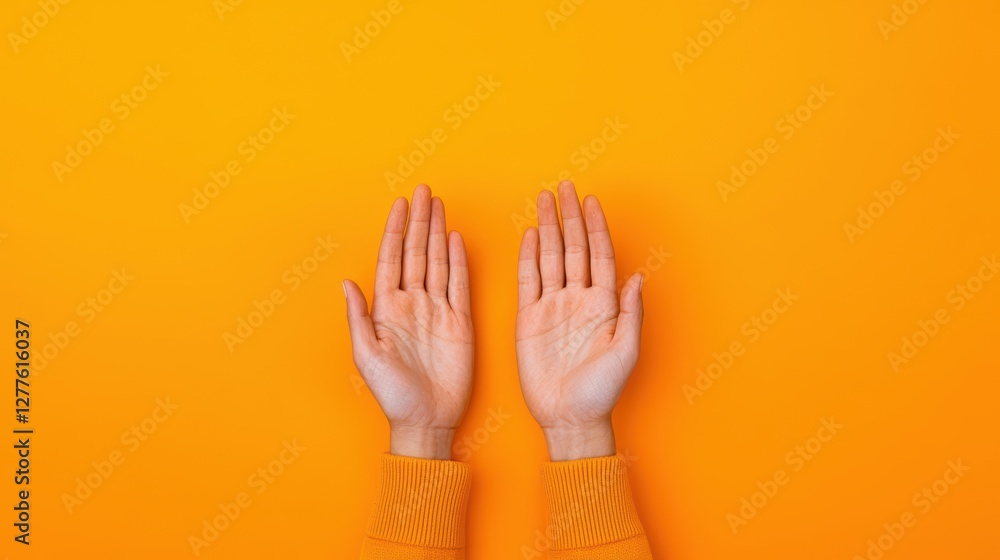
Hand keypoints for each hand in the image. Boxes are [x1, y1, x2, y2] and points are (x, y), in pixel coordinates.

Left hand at [344, 185, 473, 459]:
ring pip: (437, 262)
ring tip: (440, 206)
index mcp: (387, 309)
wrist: (425, 419)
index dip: (396, 230)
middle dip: (420, 221)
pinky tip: (455, 240)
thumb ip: (358, 318)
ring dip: (437, 233)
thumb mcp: (366, 356)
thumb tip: (347, 283)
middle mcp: (412, 304)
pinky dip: (458, 262)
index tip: (401, 204)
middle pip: (416, 253)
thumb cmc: (391, 394)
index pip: (391, 259)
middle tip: (424, 191)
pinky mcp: (460, 322)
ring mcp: (437, 311)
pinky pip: (460, 285)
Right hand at [515, 181, 643, 460]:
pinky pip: (528, 281)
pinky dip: (528, 256)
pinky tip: (530, 234)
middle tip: (564, 187)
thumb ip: (630, 313)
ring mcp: (553, 307)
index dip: (595, 228)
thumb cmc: (602, 391)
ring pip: (550, 258)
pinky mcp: (529, 319)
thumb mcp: (625, 352)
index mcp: (603, 305)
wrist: (569, 417)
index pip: (599, 256)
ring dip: (548, 228)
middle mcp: (578, 299)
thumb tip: (637, 276)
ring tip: (545, 200)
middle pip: (573, 248)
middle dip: (569, 216)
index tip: (590, 201)